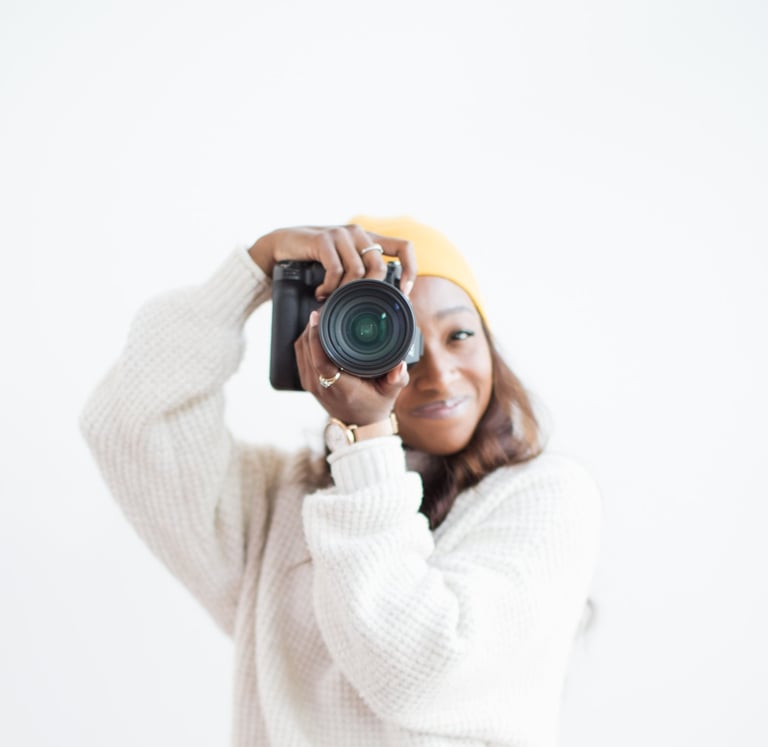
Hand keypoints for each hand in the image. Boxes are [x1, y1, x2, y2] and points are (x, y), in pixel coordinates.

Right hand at [248, 224, 415, 299]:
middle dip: (370, 290)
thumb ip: (361, 275)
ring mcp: (341, 234)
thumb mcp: (343, 264)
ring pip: (358, 270)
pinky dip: (330, 287)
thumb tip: (381, 302)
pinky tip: (321, 293)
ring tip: (332, 299)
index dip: (410, 270)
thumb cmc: (315, 259)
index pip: (404, 247)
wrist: (282, 244)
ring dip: (345, 292)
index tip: (404, 292)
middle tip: (355, 303)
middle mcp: (358, 233)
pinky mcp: (323, 239)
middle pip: (380, 265)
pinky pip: (336, 270)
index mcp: (369, 239)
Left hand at [295, 310, 409, 426]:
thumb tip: (400, 365)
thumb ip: (397, 379)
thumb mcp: (390, 393)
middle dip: (312, 326)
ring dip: (308, 331)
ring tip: (321, 316)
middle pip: (306, 350)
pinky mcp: (307, 382)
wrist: (360, 425)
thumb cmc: (375, 405)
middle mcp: (322, 386)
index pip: (321, 361)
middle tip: (325, 308)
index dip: (316, 338)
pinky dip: (306, 340)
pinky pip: (300, 354)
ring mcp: (312, 384)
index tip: (317, 317)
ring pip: (301, 349)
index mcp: (340, 387)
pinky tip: (316, 330)